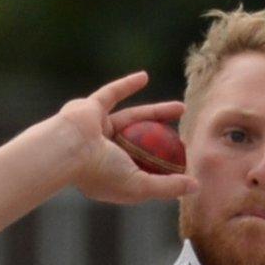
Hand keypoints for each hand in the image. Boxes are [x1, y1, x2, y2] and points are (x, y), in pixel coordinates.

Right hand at [54, 71, 196, 203]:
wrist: (68, 151)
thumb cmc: (102, 173)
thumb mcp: (141, 186)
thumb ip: (168, 187)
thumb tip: (196, 187)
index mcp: (112, 175)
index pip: (143, 171)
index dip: (163, 168)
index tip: (185, 163)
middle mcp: (103, 153)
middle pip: (142, 143)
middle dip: (165, 139)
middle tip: (186, 136)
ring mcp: (96, 131)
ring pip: (133, 118)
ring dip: (157, 112)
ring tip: (181, 108)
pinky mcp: (90, 109)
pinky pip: (111, 94)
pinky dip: (126, 85)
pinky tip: (144, 77)